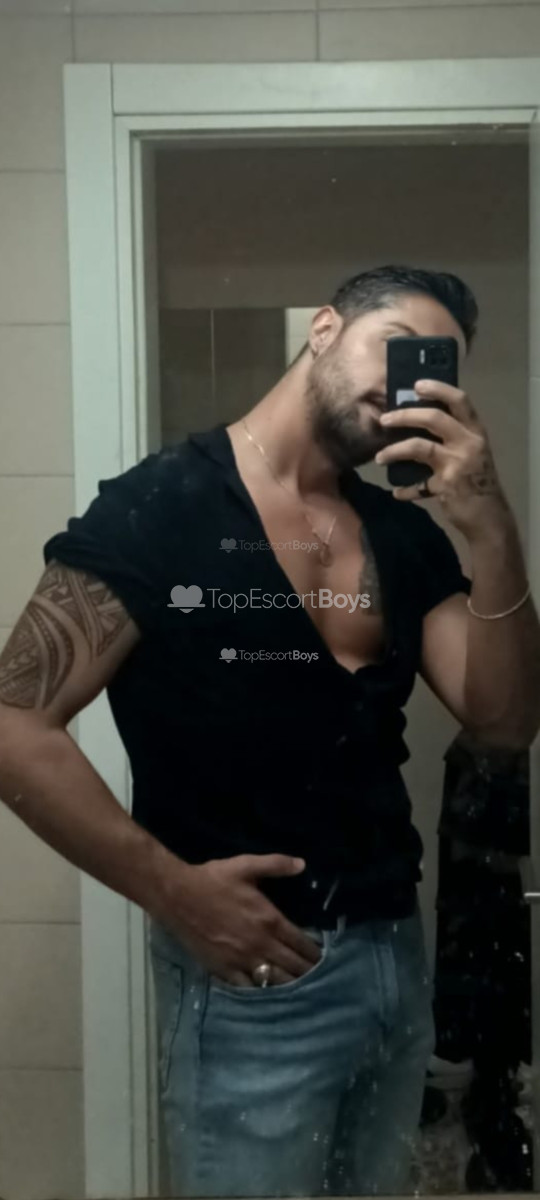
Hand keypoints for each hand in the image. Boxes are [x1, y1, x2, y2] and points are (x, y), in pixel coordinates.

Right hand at [153, 852, 321, 986]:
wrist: (177, 896)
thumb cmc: (213, 880)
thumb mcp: (246, 865)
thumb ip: (275, 864)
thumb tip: (302, 864)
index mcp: (269, 919)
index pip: (301, 942)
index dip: (315, 952)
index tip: (324, 957)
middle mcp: (260, 944)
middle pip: (292, 964)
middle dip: (308, 971)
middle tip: (320, 977)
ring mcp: (242, 960)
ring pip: (274, 979)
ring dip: (290, 984)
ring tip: (302, 989)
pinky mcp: (224, 969)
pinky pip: (248, 987)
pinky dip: (261, 991)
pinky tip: (269, 994)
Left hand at [374, 379, 511, 537]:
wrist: (489, 517)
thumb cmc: (478, 480)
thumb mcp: (472, 453)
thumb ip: (453, 437)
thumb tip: (417, 422)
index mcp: (475, 431)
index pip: (460, 400)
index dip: (438, 389)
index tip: (417, 385)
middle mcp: (469, 442)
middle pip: (433, 418)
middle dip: (405, 415)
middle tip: (385, 419)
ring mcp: (458, 463)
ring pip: (419, 447)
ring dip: (394, 451)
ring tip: (379, 457)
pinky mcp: (446, 485)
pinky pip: (418, 485)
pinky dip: (406, 490)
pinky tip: (398, 492)